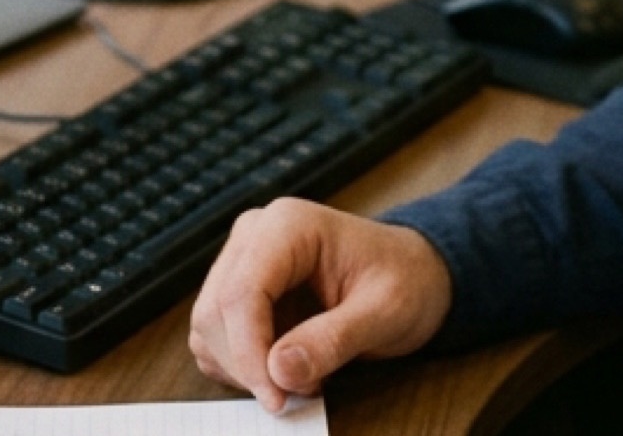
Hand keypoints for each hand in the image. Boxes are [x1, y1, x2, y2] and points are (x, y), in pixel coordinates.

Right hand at [189, 199, 452, 410]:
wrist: (413, 274)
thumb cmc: (405, 281)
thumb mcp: (386, 312)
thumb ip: (334, 340)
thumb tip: (280, 370)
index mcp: (290, 225)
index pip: (242, 293)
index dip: (250, 352)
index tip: (276, 397)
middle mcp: (255, 235)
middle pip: (216, 313)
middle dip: (249, 365)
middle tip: (298, 393)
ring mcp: (241, 262)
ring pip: (208, 329)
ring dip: (245, 369)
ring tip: (303, 375)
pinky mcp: (237, 292)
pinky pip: (215, 340)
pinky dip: (243, 367)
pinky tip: (286, 366)